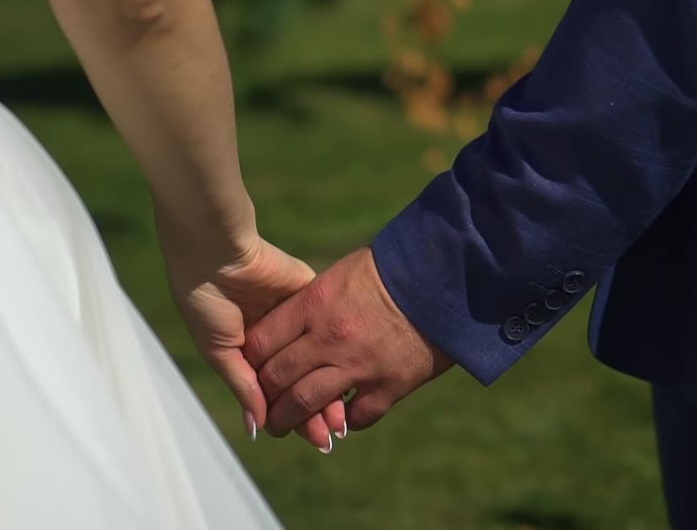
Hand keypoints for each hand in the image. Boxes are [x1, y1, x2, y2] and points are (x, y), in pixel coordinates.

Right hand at [158, 218, 345, 451]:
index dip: (296, 415)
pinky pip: (329, 329)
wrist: (216, 253)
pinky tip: (350, 376)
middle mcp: (278, 339)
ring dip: (333, 387)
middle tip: (332, 436)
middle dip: (318, 409)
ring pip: (322, 360)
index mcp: (251, 352)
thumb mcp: (220, 350)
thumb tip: (259, 426)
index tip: (316, 441)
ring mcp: (298, 319)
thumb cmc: (207, 300)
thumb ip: (244, 386)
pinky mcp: (312, 295)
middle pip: (306, 381)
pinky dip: (338, 353)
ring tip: (343, 417)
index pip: (280, 392)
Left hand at [243, 247, 453, 436]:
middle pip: (276, 378)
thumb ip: (314, 300)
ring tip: (283, 426)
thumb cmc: (393, 269)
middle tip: (261, 405)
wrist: (445, 279)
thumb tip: (290, 321)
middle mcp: (330, 338)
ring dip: (289, 420)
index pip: (262, 342)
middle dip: (263, 396)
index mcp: (315, 304)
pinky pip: (356, 418)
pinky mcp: (390, 385)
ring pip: (305, 404)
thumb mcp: (343, 273)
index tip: (250, 367)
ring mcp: (359, 366)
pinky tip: (342, 419)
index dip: (250, 360)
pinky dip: (345, 422)